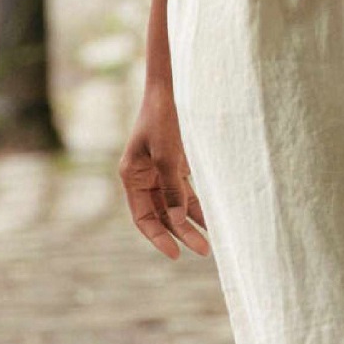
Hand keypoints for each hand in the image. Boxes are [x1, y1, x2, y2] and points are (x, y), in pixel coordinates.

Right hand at [118, 85, 209, 260]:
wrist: (169, 90)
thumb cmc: (162, 117)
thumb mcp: (167, 153)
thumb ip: (173, 187)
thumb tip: (180, 220)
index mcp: (132, 176)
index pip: (143, 217)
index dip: (158, 237)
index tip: (176, 254)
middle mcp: (144, 178)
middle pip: (162, 215)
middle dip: (181, 233)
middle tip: (204, 250)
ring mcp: (160, 172)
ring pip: (176, 206)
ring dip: (191, 222)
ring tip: (210, 241)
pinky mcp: (175, 165)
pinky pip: (186, 192)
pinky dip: (197, 205)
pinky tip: (211, 219)